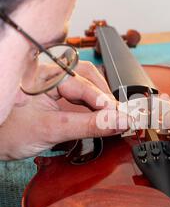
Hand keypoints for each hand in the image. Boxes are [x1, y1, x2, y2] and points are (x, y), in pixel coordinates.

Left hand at [0, 61, 127, 159]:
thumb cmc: (9, 132)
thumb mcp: (53, 130)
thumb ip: (89, 126)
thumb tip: (118, 122)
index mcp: (43, 75)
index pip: (83, 84)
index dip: (104, 101)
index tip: (121, 117)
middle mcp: (51, 76)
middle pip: (88, 78)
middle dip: (106, 97)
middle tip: (120, 116)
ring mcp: (56, 86)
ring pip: (88, 86)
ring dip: (102, 102)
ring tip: (114, 117)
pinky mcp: (59, 98)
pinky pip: (83, 98)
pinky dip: (95, 108)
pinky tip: (102, 117)